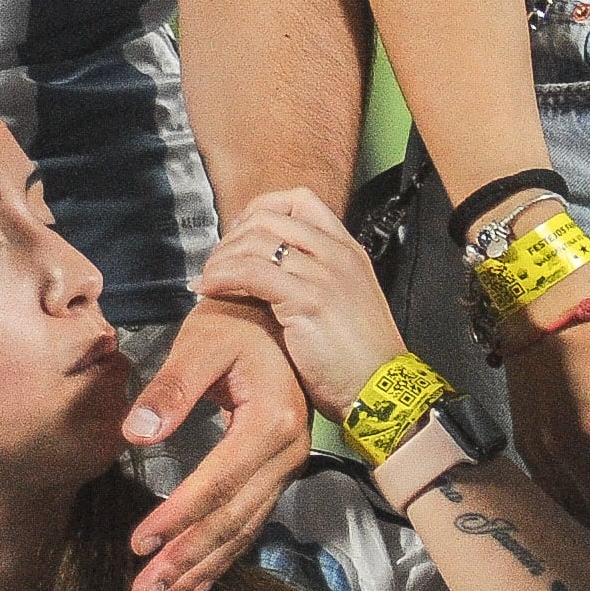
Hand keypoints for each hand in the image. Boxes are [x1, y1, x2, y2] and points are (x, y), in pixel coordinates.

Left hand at [114, 296, 315, 590]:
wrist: (277, 320)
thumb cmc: (236, 327)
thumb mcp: (200, 346)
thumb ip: (170, 389)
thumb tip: (137, 434)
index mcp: (271, 423)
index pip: (219, 482)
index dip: (179, 516)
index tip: (139, 544)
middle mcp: (288, 454)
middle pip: (233, 517)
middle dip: (187, 558)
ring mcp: (287, 467)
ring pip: (244, 528)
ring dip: (202, 567)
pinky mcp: (278, 472)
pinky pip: (252, 521)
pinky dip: (224, 554)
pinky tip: (200, 581)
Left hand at [185, 191, 403, 423]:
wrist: (380, 389)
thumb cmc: (358, 358)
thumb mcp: (342, 303)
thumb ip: (315, 278)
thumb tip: (269, 268)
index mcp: (348, 251)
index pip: (299, 201)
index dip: (260, 212)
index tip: (241, 239)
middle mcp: (338, 255)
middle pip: (269, 216)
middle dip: (231, 237)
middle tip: (216, 265)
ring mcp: (325, 274)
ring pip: (255, 241)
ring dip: (220, 259)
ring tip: (209, 281)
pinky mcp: (308, 299)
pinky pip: (249, 271)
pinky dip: (221, 278)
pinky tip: (210, 292)